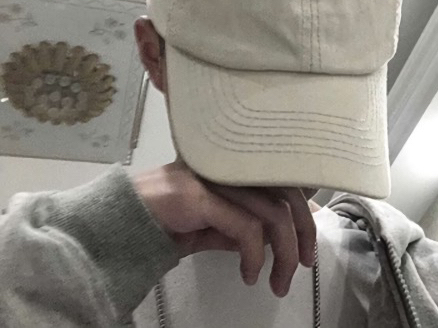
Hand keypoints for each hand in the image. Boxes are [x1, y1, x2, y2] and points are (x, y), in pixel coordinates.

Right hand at [133, 157, 316, 297]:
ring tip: (277, 283)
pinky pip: (245, 228)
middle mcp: (228, 165)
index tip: (306, 244)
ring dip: (283, 254)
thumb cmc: (165, 218)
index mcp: (234, 167)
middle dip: (302, 233)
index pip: (283, 180)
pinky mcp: (200, 195)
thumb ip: (239, 224)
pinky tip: (249, 274)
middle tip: (303, 265)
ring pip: (272, 212)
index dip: (303, 212)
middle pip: (286, 193)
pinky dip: (254, 257)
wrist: (120, 219)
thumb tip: (270, 239)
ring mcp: (214, 177)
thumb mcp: (211, 224)